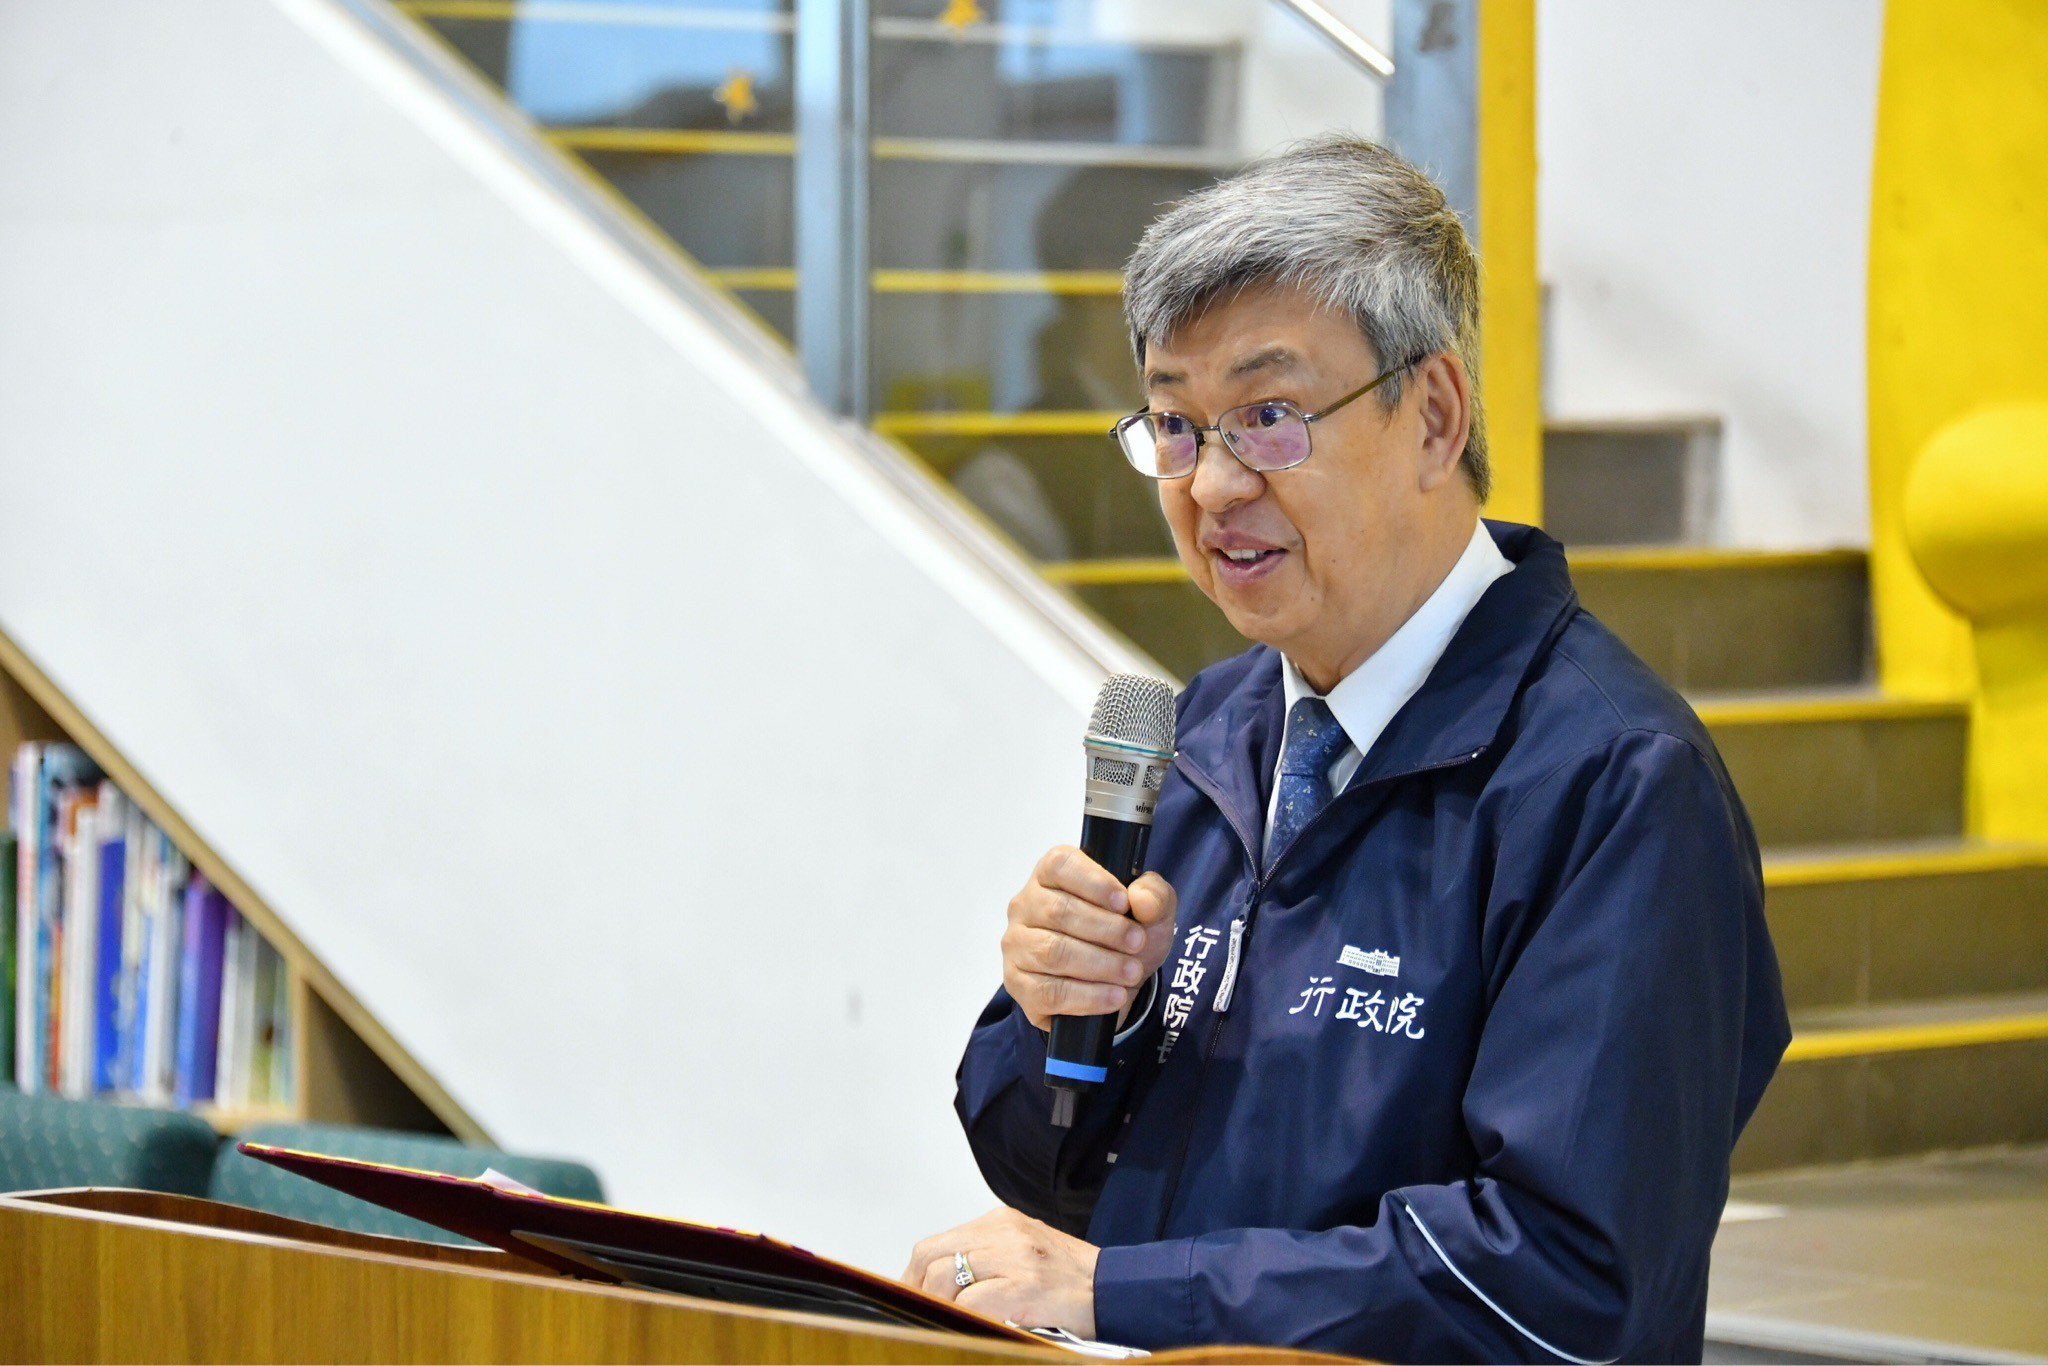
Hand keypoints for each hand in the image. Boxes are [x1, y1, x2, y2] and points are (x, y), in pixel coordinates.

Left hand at [903, 1207, 1099, 1335]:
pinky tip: (970, 1328)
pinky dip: (962, 1318)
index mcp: (1000, 1221)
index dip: (915, 1276)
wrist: (1117, 1289)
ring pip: (946, 1276)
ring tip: (948, 1323)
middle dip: (917, 1291)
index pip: (936, 1245)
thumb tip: (941, 1288)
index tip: (912, 1300)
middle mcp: (1004, 1231)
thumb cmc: (1072, 1280)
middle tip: (921, 1317)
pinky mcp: (1025, 1286)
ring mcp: (1014, 1256)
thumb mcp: (1024, 1254)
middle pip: (932, 1257)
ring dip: (938, 1306)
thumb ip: (987, 1260)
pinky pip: (972, 1302)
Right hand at [1004, 847, 1176, 1031]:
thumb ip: (1155, 896)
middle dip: (1105, 930)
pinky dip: (1087, 996)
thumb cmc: (1125, 936)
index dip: (1093, 882)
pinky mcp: (1019, 985)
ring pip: (1052, 952)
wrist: (1119, 983)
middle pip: (1058, 910)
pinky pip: (1049, 992)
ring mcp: (1017, 945)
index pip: (1060, 865)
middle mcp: (1026, 905)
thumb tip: (1141, 900)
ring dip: (1099, 964)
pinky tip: (1114, 996)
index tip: (1123, 903)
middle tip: (1137, 943)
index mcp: (1052, 875)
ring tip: (1131, 972)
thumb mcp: (1153, 911)